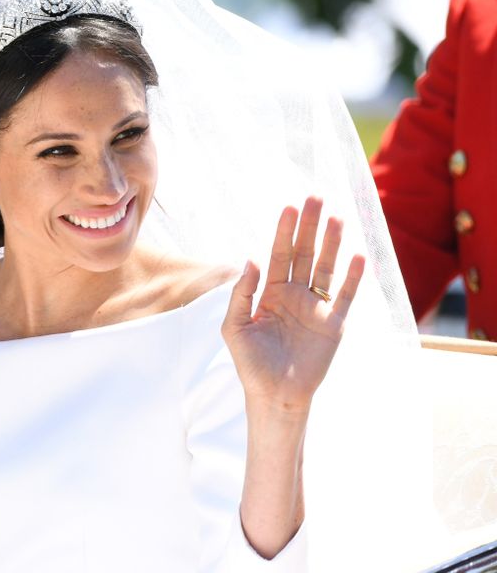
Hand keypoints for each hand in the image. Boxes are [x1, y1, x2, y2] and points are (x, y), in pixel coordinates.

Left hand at [222, 196, 364, 417]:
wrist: (275, 395)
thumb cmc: (250, 363)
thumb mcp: (235, 327)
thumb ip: (241, 293)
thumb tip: (251, 259)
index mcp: (270, 293)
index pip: (279, 255)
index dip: (284, 231)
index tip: (290, 207)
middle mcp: (295, 295)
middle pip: (305, 253)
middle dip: (310, 226)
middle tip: (316, 197)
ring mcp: (317, 307)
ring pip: (326, 268)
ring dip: (333, 243)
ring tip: (338, 217)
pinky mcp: (335, 324)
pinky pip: (346, 296)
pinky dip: (353, 277)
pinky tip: (358, 256)